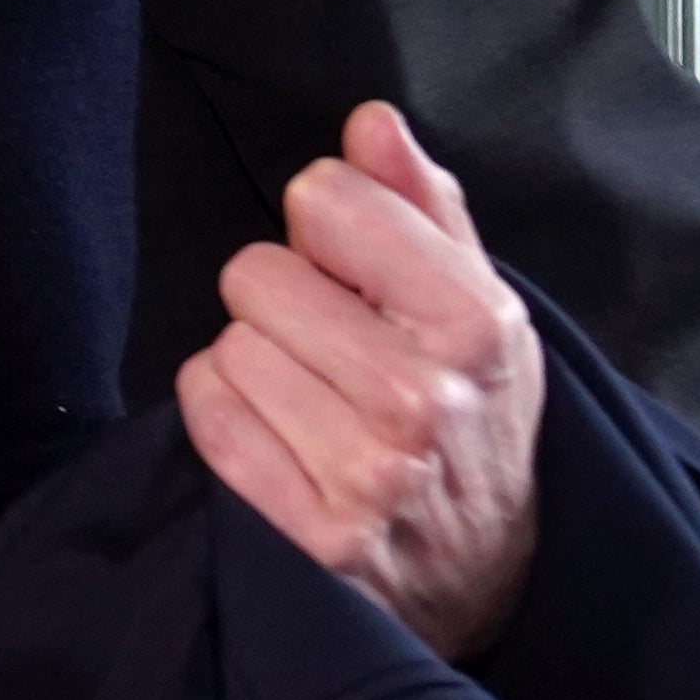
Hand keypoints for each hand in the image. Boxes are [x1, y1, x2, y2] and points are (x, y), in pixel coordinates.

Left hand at [176, 100, 542, 659]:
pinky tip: (283, 438)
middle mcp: (425, 398)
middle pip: (256, 273)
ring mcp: (369, 476)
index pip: (323, 200)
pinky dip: (228, 417)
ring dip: (257, 363)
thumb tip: (370, 122)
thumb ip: (421, 203)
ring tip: (316, 399)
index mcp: (475, 323)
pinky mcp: (315, 537)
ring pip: (227, 347)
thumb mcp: (475, 303)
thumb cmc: (472, 417)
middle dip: (285, 300)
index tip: (355, 270)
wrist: (490, 578)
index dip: (326, 226)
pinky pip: (208, 417)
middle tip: (333, 348)